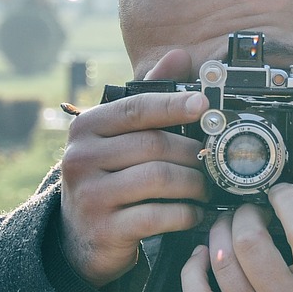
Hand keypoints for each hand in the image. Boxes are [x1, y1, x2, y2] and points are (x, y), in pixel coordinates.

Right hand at [60, 50, 208, 286]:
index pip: (136, 108)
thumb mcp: (119, 136)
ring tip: (205, 188)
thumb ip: (148, 96)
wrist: (80, 235)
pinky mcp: (105, 229)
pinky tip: (193, 212)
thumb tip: (178, 56)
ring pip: (159, 179)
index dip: (174, 104)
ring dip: (193, 184)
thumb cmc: (109, 176)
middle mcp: (81, 157)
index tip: (204, 105)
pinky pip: (158, 216)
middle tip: (212, 161)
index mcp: (86, 127)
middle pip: (154, 144)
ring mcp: (90, 195)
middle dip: (192, 153)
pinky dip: (184, 214)